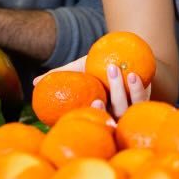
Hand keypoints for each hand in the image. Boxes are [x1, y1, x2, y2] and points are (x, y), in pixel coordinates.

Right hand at [32, 55, 150, 117]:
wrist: (125, 58)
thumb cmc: (97, 66)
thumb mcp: (80, 68)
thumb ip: (61, 75)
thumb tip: (34, 82)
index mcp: (99, 112)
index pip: (95, 120)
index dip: (96, 116)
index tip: (96, 103)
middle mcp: (115, 115)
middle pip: (115, 114)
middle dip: (112, 100)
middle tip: (104, 87)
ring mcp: (131, 110)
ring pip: (130, 108)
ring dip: (127, 92)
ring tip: (123, 73)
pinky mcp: (144, 102)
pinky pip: (143, 98)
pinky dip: (139, 87)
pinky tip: (134, 74)